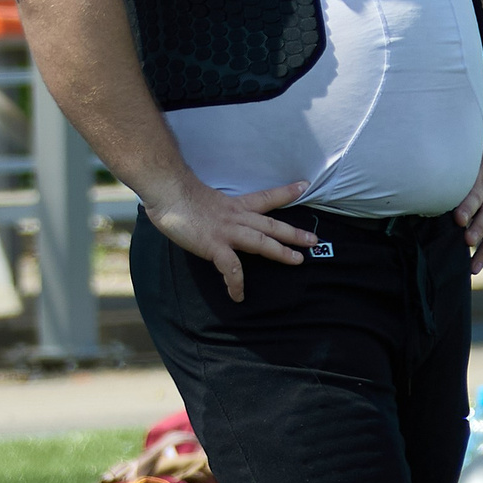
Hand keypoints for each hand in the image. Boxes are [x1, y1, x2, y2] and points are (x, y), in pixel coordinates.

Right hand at [144, 179, 313, 301]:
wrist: (167, 191)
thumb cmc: (178, 194)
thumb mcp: (204, 199)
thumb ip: (213, 210)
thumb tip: (209, 216)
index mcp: (235, 205)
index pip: (266, 197)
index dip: (287, 192)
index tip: (305, 187)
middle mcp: (236, 217)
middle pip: (272, 224)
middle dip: (294, 233)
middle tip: (315, 240)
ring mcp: (227, 231)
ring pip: (261, 242)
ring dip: (281, 252)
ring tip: (298, 261)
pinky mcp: (214, 245)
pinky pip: (231, 268)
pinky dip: (236, 283)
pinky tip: (238, 296)